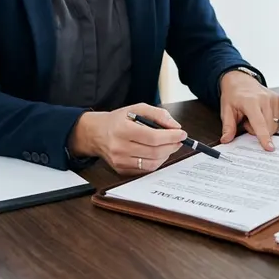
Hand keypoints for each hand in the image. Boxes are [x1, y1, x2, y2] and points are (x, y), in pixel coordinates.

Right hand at [69, 103, 186, 175]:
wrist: (96, 133)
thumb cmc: (118, 120)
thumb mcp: (137, 108)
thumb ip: (158, 114)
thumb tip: (175, 126)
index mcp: (123, 130)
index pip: (153, 137)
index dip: (171, 136)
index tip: (182, 133)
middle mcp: (119, 147)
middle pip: (154, 152)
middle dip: (172, 146)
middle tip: (179, 140)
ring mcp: (119, 161)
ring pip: (152, 163)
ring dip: (166, 155)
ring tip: (169, 146)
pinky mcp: (121, 170)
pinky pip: (145, 169)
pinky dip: (156, 161)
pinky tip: (158, 153)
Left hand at [219, 70, 278, 150]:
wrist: (241, 80)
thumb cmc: (234, 94)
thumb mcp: (226, 110)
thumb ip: (228, 127)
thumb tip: (226, 139)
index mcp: (250, 101)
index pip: (259, 123)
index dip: (264, 137)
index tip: (269, 147)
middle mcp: (264, 99)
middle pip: (268, 127)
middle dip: (258, 131)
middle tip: (247, 122)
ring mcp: (274, 98)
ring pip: (275, 125)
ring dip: (265, 126)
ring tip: (255, 117)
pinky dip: (271, 121)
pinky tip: (262, 114)